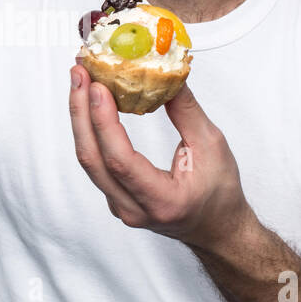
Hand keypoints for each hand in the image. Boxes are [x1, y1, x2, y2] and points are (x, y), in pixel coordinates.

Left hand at [69, 63, 253, 252]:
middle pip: (94, 159)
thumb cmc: (220, 194)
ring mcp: (119, 206)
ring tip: (81, 81)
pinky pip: (95, 162)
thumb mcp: (211, 146)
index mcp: (162, 202)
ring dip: (82, 117)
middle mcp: (133, 209)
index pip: (121, 161)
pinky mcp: (114, 197)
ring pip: (90, 160)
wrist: (217, 228)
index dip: (104, 122)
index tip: (98, 87)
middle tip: (80, 72)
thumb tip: (166, 74)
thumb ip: (186, 111)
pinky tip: (90, 104)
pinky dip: (90, 129)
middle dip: (82, 111)